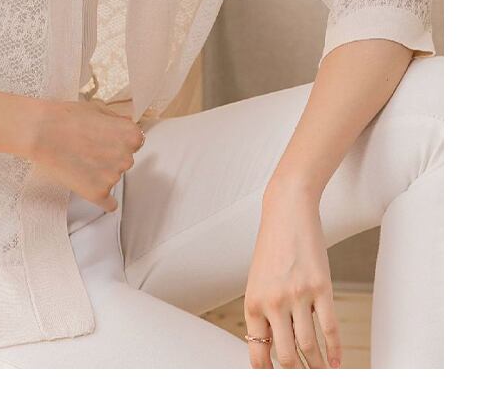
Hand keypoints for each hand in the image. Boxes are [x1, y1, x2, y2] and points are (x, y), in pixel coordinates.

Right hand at [26, 97, 145, 211]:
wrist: (42, 132)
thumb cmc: (66, 117)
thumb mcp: (98, 108)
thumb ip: (117, 120)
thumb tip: (125, 126)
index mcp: (131, 135)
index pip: (134, 142)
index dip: (117, 140)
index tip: (104, 140)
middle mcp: (126, 157)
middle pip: (124, 161)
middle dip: (109, 156)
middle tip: (88, 149)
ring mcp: (113, 177)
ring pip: (113, 178)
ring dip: (101, 173)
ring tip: (79, 160)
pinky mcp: (98, 193)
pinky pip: (109, 204)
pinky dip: (104, 200)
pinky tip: (97, 193)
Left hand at [243, 180, 342, 368]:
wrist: (286, 212)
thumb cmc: (272, 247)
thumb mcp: (258, 280)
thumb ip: (264, 312)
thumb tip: (272, 347)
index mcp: (252, 302)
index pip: (258, 351)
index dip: (267, 374)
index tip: (278, 382)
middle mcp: (273, 301)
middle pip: (285, 356)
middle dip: (295, 375)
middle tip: (303, 380)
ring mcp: (298, 295)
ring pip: (309, 347)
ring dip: (318, 368)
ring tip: (322, 375)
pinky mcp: (321, 287)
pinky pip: (329, 328)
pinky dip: (335, 350)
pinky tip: (337, 361)